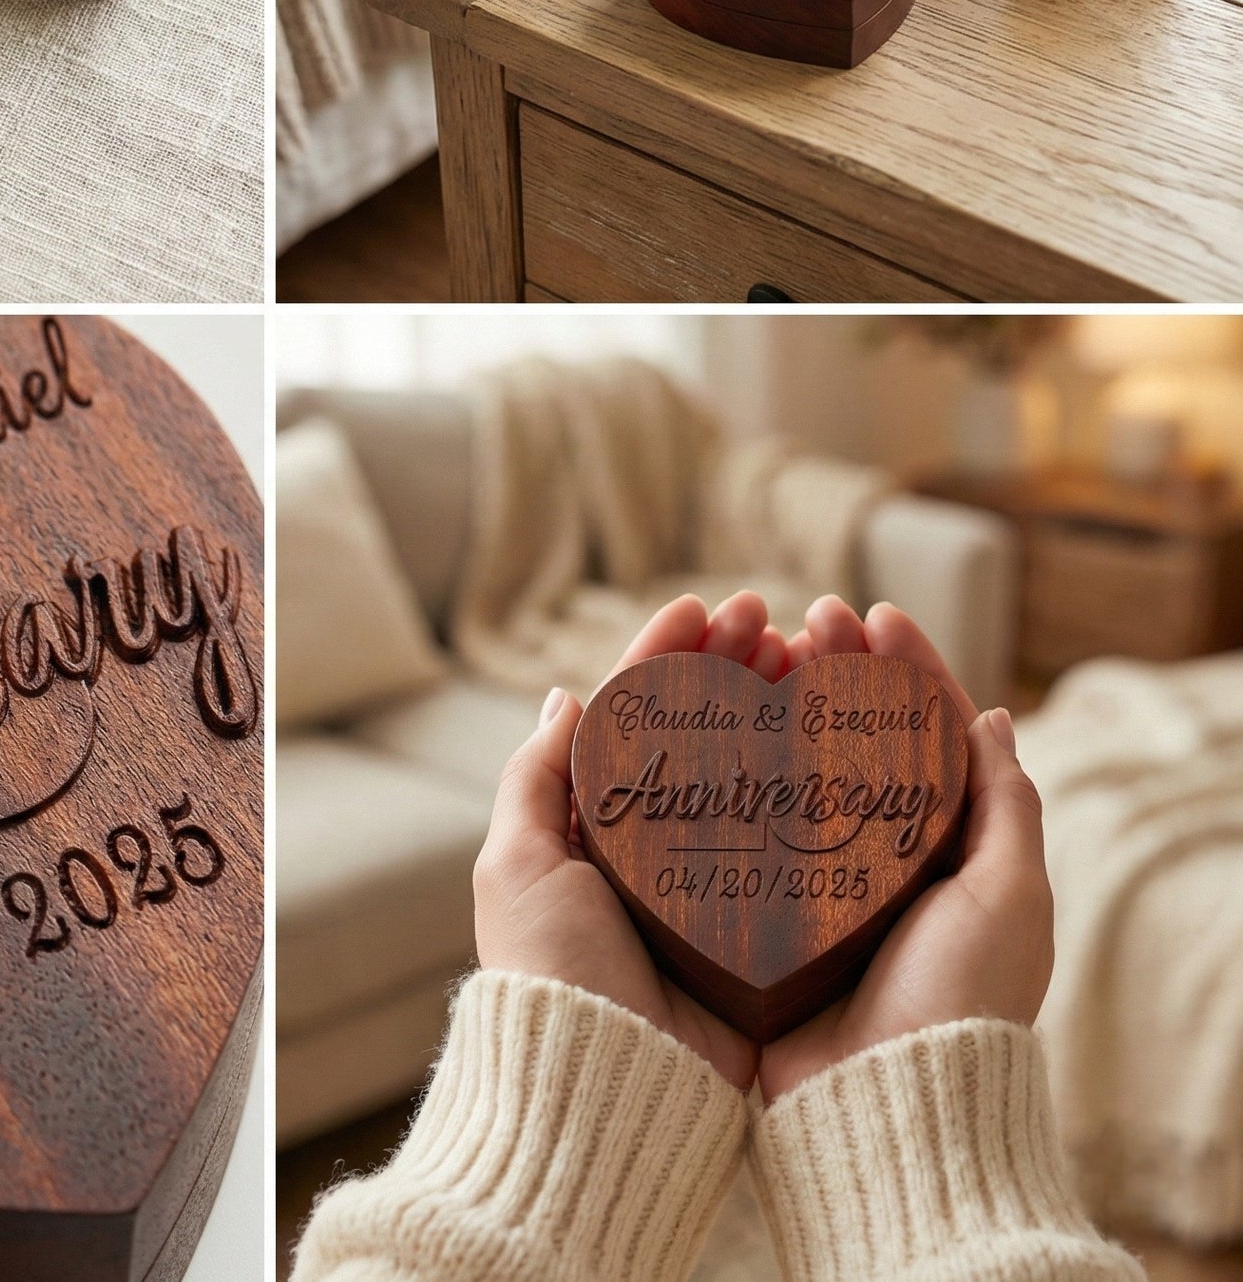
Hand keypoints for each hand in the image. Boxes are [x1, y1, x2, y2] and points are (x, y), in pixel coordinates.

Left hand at [472, 592, 784, 1088]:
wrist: (609, 1094)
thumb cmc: (551, 977)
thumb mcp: (515, 866)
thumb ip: (537, 779)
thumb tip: (561, 695)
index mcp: (598, 827)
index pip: (634, 715)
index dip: (667, 655)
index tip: (703, 607)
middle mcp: (661, 847)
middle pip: (704, 730)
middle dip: (733, 666)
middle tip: (772, 621)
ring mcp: (718, 883)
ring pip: (755, 770)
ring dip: (781, 705)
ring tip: (810, 657)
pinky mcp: (767, 926)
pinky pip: (798, 838)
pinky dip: (821, 781)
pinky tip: (845, 736)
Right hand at [757, 596, 1055, 1100]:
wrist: (878, 1105)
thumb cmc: (957, 1004)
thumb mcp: (1009, 900)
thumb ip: (1006, 808)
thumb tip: (995, 718)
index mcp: (942, 849)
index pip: (925, 730)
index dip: (902, 665)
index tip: (870, 614)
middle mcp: (873, 854)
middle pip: (852, 733)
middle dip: (831, 665)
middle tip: (803, 621)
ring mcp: (812, 877)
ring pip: (791, 760)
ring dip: (776, 696)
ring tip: (755, 648)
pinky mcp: (757, 903)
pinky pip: (740, 813)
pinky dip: (729, 758)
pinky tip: (711, 718)